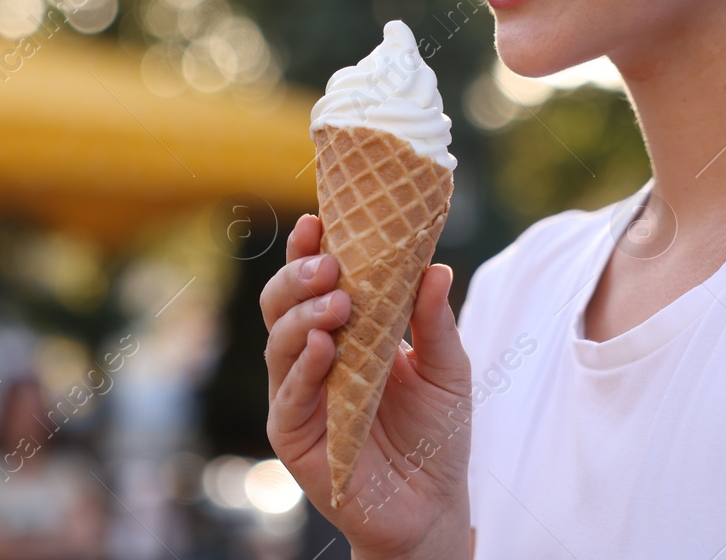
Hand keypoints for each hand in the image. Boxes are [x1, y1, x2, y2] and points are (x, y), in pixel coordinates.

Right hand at [262, 213, 472, 558]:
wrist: (434, 505)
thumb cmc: (438, 432)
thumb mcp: (447, 368)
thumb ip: (435, 321)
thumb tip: (436, 266)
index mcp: (346, 331)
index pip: (316, 281)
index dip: (310, 249)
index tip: (319, 219)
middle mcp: (314, 358)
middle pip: (283, 304)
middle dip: (299, 276)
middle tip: (330, 262)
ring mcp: (299, 396)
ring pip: (279, 343)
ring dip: (302, 315)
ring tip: (336, 300)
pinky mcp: (295, 436)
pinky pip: (288, 396)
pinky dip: (302, 369)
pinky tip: (323, 347)